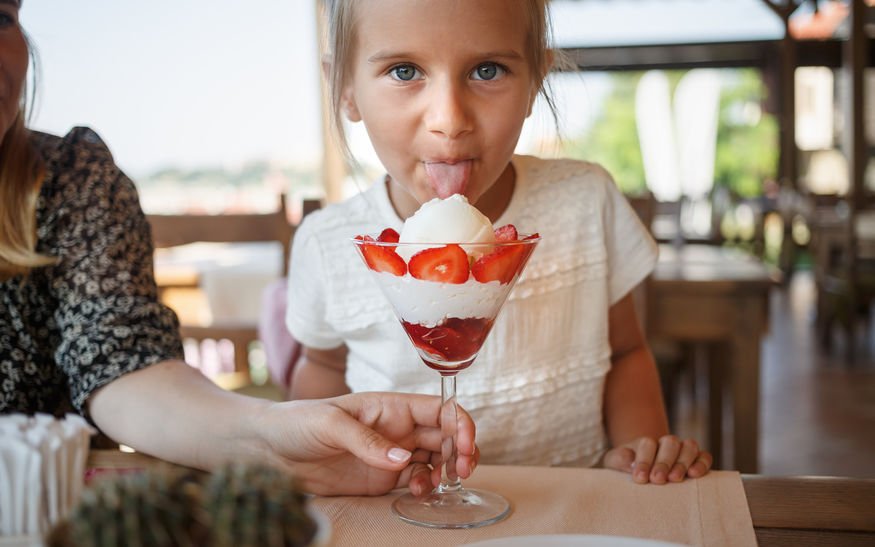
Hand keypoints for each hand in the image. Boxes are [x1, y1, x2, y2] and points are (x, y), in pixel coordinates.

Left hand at [253, 392, 478, 495]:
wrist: (268, 449)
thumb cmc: (297, 422)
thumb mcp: (330, 423)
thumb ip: (368, 441)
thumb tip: (402, 460)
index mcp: (390, 406)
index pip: (437, 409)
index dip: (459, 422)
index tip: (466, 443)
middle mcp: (397, 428)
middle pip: (444, 436)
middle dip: (462, 450)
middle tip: (463, 469)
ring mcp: (390, 454)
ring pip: (436, 460)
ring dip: (446, 471)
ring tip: (438, 484)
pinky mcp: (380, 478)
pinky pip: (415, 482)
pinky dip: (426, 488)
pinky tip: (419, 493)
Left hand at [603, 435, 711, 483]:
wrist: (643, 473)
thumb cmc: (627, 469)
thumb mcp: (615, 463)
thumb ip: (619, 459)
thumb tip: (630, 461)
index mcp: (646, 443)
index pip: (647, 444)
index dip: (644, 461)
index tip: (639, 478)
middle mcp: (666, 443)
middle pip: (670, 443)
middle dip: (663, 462)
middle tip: (657, 479)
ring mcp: (683, 450)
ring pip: (689, 446)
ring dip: (683, 462)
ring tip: (675, 478)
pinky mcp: (697, 460)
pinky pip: (705, 456)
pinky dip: (702, 463)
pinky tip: (695, 474)